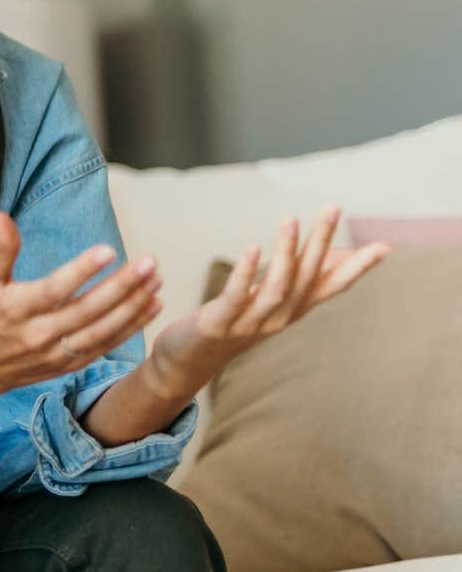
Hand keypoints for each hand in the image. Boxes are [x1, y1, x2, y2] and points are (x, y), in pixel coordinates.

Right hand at [0, 212, 162, 400]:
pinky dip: (132, 327)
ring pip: (102, 331)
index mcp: (16, 309)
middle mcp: (38, 334)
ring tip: (157, 281)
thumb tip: (0, 215)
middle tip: (148, 263)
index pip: (54, 290)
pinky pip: (106, 346)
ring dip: (133, 307)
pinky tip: (152, 305)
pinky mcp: (69, 365)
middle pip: (87, 310)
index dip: (81, 271)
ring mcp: (56, 353)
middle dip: (121, 287)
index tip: (107, 250)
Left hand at [143, 206, 390, 396]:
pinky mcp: (219, 324)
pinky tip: (252, 248)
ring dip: (286, 252)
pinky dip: (246, 273)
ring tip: (290, 220)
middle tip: (332, 207)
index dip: (357, 268)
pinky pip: (237, 296)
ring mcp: (249, 323)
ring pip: (277, 286)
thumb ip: (296, 279)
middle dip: (321, 242)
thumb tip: (327, 253)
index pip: (331, 287)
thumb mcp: (268, 302)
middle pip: (306, 277)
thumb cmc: (230, 324)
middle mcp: (278, 319)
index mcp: (291, 311)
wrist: (186, 363)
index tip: (385, 247)